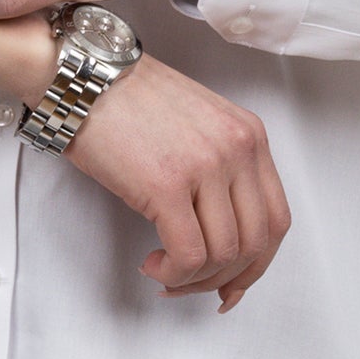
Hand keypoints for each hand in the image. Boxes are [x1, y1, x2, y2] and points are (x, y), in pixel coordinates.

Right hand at [63, 54, 291, 313]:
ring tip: (164, 270)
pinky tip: (153, 263)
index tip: (232, 282)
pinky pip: (189, 255)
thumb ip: (221, 169)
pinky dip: (174, 272)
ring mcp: (205, 166)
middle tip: (190, 284)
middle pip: (256, 242)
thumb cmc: (128, 99)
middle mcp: (237, 149)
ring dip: (193, 278)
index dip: (257, 262)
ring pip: (223, 254)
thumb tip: (221, 232)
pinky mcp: (168, 185)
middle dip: (224, 277)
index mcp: (249, 135)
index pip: (276, 218)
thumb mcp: (199, 124)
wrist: (84, 74)